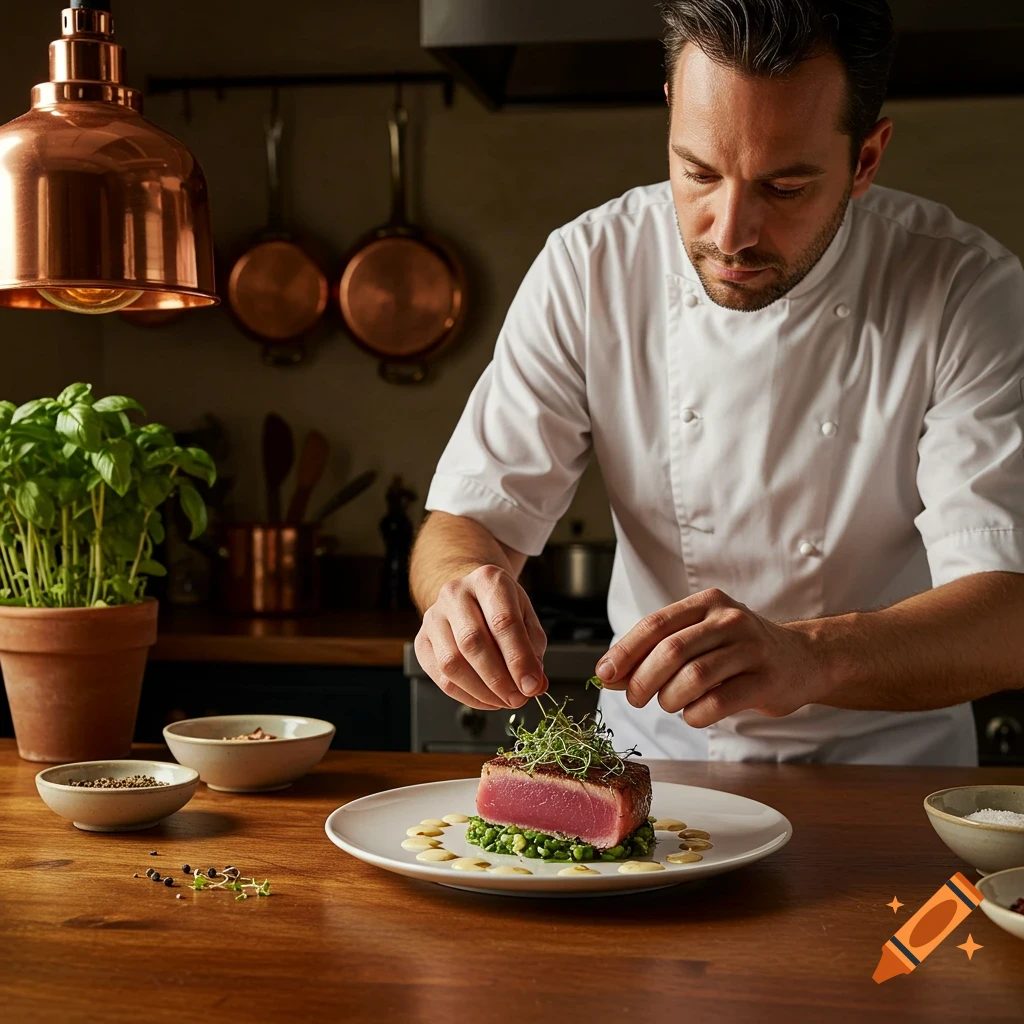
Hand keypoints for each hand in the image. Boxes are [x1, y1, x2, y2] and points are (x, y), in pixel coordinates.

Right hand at [415, 564, 548, 710]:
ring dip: (481, 691)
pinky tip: (486, 699)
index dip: (519, 659)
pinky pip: (440, 677)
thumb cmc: (502, 607)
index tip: (532, 686)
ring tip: (504, 701)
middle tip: (519, 699)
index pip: (503, 621)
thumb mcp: (526, 617)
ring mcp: (433, 616)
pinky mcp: (422, 641)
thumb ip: (533, 649)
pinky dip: (466, 696)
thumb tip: (534, 685)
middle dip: (499, 679)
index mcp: (487, 580)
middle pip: (472, 642)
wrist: (470, 594)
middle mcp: (455, 593)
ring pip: (451, 663)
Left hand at [593, 588, 823, 726]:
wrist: (803, 658)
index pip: (655, 624)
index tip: (604, 673)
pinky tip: (692, 714)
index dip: (625, 651)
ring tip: (667, 704)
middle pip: (671, 651)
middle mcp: (729, 619)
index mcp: (706, 603)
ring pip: (694, 676)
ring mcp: (752, 648)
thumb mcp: (697, 640)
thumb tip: (609, 674)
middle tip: (635, 698)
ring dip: (669, 698)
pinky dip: (695, 714)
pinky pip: (719, 702)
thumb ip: (654, 653)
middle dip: (643, 680)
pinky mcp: (767, 680)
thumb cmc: (738, 650)